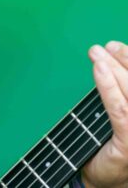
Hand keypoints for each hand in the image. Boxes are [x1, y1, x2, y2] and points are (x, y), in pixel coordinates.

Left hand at [80, 41, 127, 187]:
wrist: (103, 181)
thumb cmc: (112, 147)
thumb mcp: (121, 119)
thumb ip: (122, 96)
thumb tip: (110, 62)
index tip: (117, 47)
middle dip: (125, 60)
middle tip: (105, 47)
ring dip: (114, 68)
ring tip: (96, 53)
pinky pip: (120, 110)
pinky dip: (107, 87)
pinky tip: (98, 70)